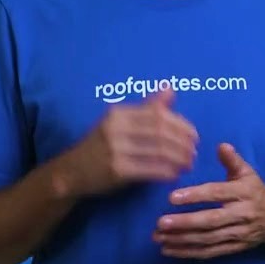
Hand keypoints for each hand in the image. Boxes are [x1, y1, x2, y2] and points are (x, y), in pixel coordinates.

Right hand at [57, 88, 198, 197]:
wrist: (70, 172)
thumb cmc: (99, 146)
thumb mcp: (119, 122)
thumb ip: (146, 107)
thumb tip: (171, 89)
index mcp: (119, 113)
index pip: (158, 115)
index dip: (180, 125)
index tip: (194, 135)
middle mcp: (116, 128)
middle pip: (161, 132)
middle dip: (182, 142)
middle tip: (194, 151)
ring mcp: (116, 149)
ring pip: (158, 151)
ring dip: (178, 158)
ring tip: (188, 163)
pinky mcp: (116, 170)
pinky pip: (150, 169)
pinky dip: (166, 171)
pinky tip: (174, 174)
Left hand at [153, 143, 264, 259]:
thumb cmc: (255, 191)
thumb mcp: (247, 173)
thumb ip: (232, 160)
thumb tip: (221, 146)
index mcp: (243, 193)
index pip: (217, 194)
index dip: (195, 196)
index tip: (172, 197)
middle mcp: (241, 214)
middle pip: (211, 220)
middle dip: (185, 223)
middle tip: (161, 223)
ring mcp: (238, 234)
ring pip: (208, 239)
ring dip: (182, 240)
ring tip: (159, 237)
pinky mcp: (234, 248)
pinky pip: (210, 252)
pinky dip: (189, 253)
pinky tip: (169, 249)